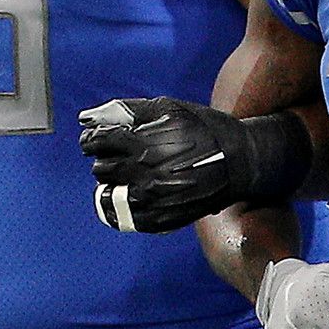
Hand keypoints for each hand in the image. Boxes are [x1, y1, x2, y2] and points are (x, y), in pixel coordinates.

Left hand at [81, 97, 244, 232]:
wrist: (241, 163)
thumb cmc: (206, 130)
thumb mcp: (170, 108)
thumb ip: (127, 110)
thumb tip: (87, 117)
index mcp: (143, 143)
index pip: (95, 142)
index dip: (95, 138)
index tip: (103, 139)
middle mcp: (143, 173)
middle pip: (101, 168)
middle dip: (109, 159)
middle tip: (127, 155)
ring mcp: (151, 200)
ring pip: (108, 192)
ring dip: (117, 181)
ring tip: (137, 173)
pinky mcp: (158, 220)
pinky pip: (123, 216)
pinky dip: (127, 203)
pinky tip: (143, 191)